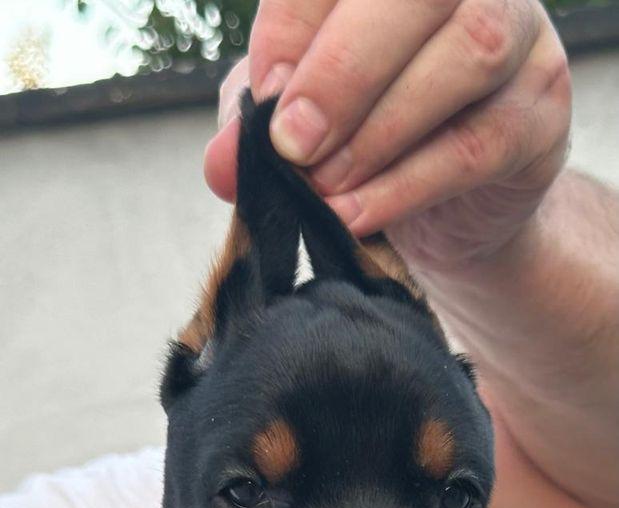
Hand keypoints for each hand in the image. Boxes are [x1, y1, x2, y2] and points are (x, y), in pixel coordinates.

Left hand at [205, 0, 570, 268]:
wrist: (452, 211)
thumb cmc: (367, 138)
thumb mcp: (298, 122)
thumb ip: (254, 127)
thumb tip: (225, 162)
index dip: (296, 24)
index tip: (264, 101)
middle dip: (343, 70)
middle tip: (293, 147)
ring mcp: (522, 39)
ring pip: (468, 56)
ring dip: (380, 131)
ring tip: (324, 187)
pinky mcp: (541, 115)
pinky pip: (480, 144)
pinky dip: (408, 186)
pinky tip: (357, 215)